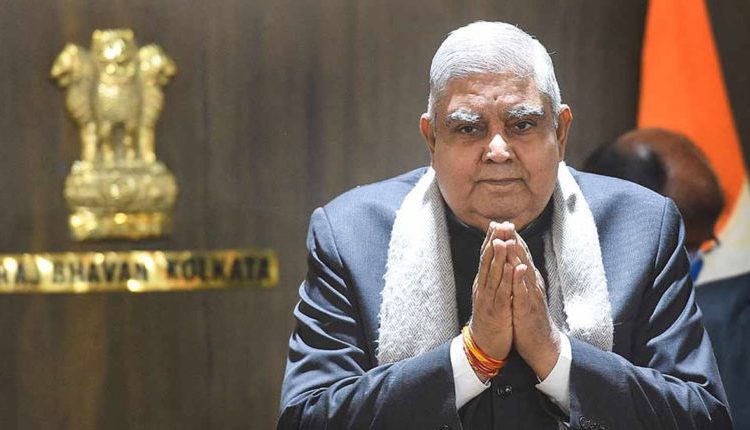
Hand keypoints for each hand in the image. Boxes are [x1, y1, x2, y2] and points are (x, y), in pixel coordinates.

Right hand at [467, 222, 515, 361]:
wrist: (484, 346)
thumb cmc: (490, 319)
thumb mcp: (490, 295)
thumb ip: (491, 278)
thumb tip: (493, 260)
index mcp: (483, 283)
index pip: (486, 257)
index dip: (491, 240)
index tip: (496, 223)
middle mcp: (483, 287)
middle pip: (487, 261)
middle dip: (493, 242)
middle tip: (498, 224)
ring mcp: (489, 299)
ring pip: (493, 274)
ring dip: (498, 257)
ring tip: (503, 241)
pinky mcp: (497, 311)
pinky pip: (503, 293)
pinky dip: (508, 279)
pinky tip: (514, 268)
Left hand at [508, 231, 560, 379]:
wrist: (542, 344)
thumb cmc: (529, 317)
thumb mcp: (523, 292)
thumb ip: (520, 275)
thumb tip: (514, 258)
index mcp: (528, 279)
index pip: (519, 255)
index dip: (511, 238)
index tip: (501, 222)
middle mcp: (532, 283)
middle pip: (522, 257)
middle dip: (514, 240)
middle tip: (506, 223)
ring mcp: (531, 296)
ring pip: (523, 271)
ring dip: (516, 255)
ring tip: (509, 239)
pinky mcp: (528, 309)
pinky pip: (524, 293)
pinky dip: (520, 280)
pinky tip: (517, 269)